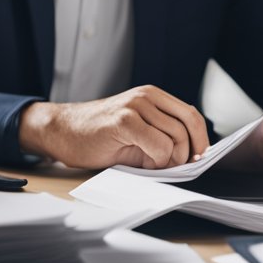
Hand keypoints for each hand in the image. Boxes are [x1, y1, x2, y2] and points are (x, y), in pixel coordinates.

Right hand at [17, 86, 208, 169]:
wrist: (63, 131)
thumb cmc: (99, 135)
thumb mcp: (137, 130)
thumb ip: (162, 135)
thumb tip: (190, 155)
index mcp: (153, 96)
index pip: (191, 114)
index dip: (200, 138)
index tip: (198, 157)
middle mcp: (146, 96)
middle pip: (188, 124)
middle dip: (187, 152)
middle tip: (175, 166)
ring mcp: (135, 106)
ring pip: (175, 136)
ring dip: (170, 159)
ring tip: (152, 165)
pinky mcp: (124, 120)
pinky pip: (158, 145)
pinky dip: (158, 160)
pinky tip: (144, 164)